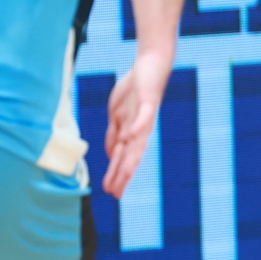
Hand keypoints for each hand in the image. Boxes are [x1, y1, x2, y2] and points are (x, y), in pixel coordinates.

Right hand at [100, 53, 171, 197]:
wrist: (151, 66)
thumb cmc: (134, 92)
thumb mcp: (118, 116)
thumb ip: (114, 134)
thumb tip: (109, 154)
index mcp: (131, 133)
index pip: (122, 158)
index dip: (117, 175)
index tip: (112, 193)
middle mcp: (140, 129)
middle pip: (129, 156)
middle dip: (122, 175)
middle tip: (116, 193)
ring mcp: (144, 117)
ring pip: (137, 142)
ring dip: (129, 158)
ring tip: (125, 174)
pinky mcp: (148, 102)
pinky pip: (143, 116)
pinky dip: (138, 125)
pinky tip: (131, 136)